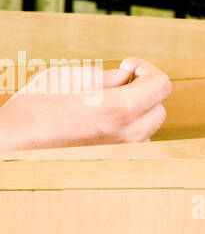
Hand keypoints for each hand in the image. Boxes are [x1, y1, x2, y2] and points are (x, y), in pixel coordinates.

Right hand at [0, 57, 172, 150]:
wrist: (7, 150)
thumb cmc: (32, 111)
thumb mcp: (67, 78)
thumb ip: (105, 76)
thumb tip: (125, 78)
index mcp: (118, 110)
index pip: (161, 86)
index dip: (148, 70)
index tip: (129, 66)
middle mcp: (126, 138)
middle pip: (157, 108)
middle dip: (141, 91)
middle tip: (116, 83)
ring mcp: (120, 156)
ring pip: (146, 130)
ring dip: (134, 114)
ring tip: (102, 106)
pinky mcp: (109, 167)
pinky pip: (131, 147)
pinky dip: (124, 133)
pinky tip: (98, 125)